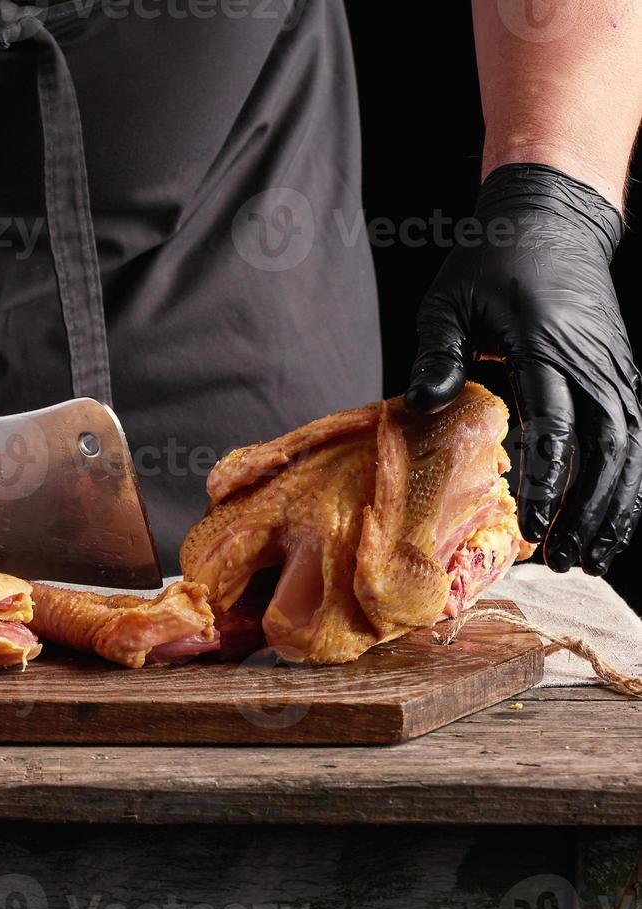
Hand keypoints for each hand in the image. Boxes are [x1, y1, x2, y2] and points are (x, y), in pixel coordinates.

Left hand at [405, 163, 641, 575]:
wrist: (552, 218)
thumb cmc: (492, 261)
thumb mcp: (449, 302)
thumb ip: (437, 356)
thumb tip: (418, 405)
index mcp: (548, 347)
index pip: (556, 425)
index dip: (549, 479)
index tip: (533, 522)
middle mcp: (594, 363)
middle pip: (607, 450)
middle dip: (588, 510)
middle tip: (564, 559)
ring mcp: (616, 368)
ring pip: (629, 450)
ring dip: (614, 506)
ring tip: (591, 555)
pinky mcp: (621, 372)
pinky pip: (632, 436)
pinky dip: (625, 480)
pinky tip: (611, 517)